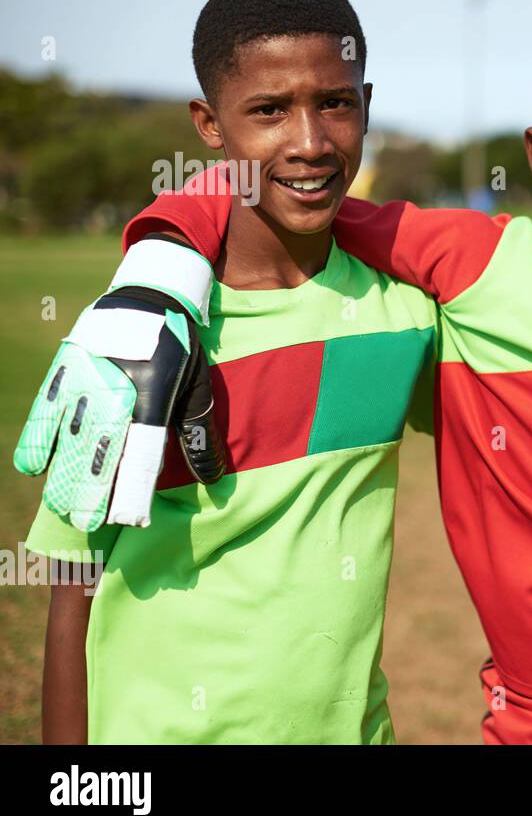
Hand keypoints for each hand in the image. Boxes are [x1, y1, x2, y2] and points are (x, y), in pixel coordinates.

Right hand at [14, 240, 225, 530]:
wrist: (148, 291)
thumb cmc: (180, 345)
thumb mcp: (198, 383)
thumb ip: (200, 431)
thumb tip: (213, 479)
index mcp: (153, 394)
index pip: (140, 452)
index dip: (132, 489)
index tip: (130, 519)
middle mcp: (115, 387)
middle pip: (97, 450)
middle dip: (91, 491)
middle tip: (89, 525)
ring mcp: (84, 376)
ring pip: (66, 435)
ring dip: (63, 473)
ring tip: (64, 506)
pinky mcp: (63, 366)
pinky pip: (44, 408)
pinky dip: (38, 438)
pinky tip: (34, 467)